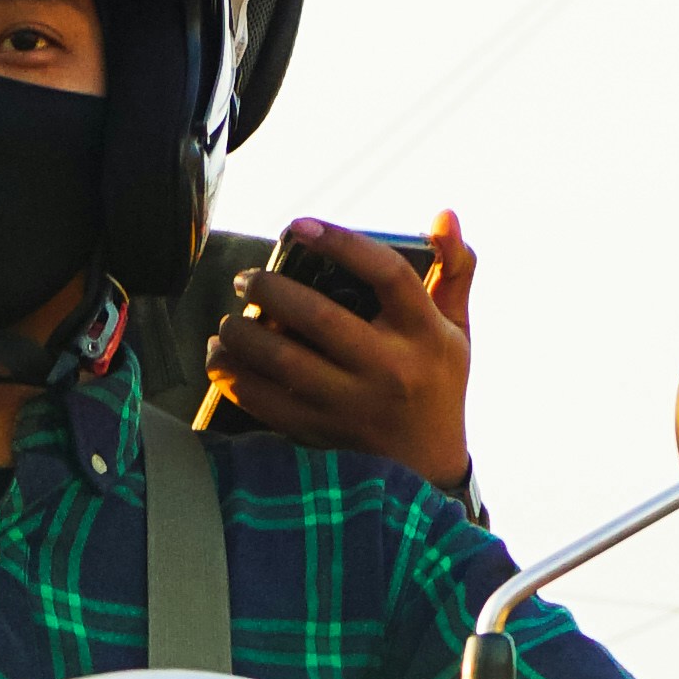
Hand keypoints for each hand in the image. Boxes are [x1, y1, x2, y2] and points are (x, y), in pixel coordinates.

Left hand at [202, 211, 475, 489]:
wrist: (429, 463)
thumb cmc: (437, 380)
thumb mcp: (457, 327)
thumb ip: (454, 269)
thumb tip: (445, 215)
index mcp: (423, 333)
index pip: (386, 274)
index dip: (341, 243)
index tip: (298, 226)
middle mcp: (389, 368)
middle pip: (320, 317)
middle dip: (270, 290)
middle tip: (247, 280)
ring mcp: (354, 404)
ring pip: (284, 362)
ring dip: (243, 335)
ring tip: (228, 321)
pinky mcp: (324, 432)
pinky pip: (267, 403)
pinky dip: (235, 379)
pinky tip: (222, 358)